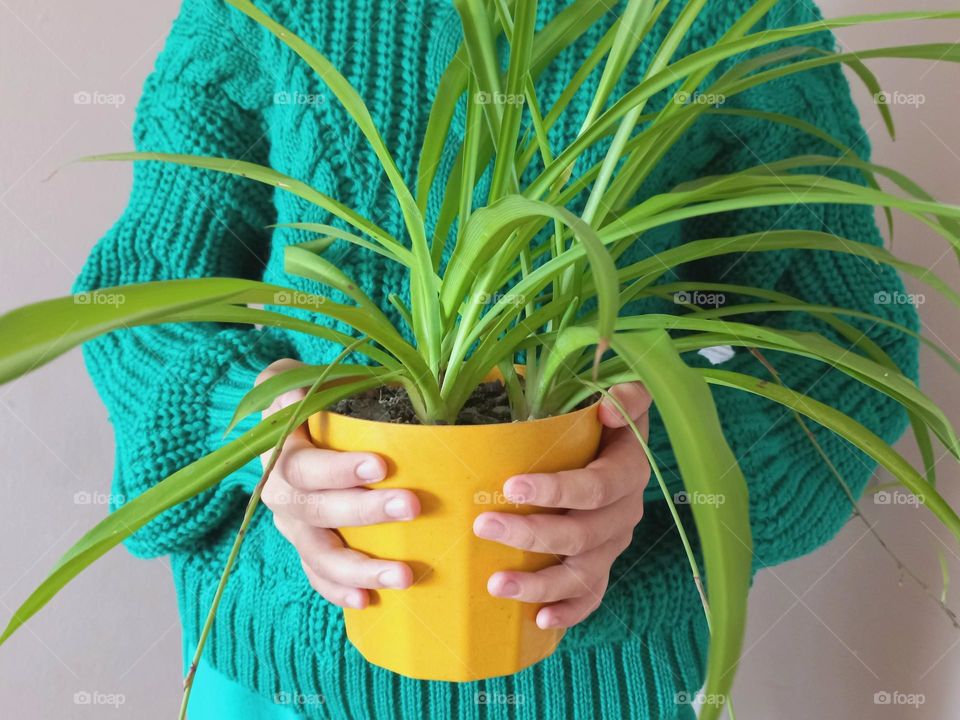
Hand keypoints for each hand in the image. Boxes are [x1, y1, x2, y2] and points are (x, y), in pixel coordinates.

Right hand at [257, 359, 419, 608]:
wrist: (280, 422)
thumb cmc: (305, 395)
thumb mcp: (298, 376)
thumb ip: (301, 381)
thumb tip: (302, 389)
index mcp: (282, 453)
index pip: (305, 466)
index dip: (339, 469)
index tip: (381, 466)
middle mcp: (281, 495)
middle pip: (317, 512)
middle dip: (365, 513)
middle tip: (411, 507)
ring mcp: (294, 527)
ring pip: (319, 554)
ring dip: (360, 567)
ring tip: (403, 576)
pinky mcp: (307, 547)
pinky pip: (317, 576)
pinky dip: (339, 590)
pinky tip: (368, 602)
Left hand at [474, 383, 650, 629]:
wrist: (615, 441)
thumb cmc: (602, 416)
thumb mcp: (618, 393)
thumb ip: (623, 395)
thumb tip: (608, 410)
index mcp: (628, 470)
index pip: (597, 487)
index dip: (558, 490)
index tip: (511, 486)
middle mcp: (624, 513)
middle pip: (582, 535)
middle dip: (531, 534)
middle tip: (483, 525)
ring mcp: (612, 544)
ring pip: (582, 574)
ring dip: (540, 583)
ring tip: (496, 584)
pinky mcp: (601, 564)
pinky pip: (591, 597)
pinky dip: (568, 611)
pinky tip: (538, 620)